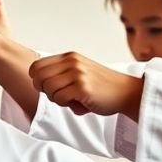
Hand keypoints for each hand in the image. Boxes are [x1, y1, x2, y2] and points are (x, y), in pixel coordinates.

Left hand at [29, 53, 143, 119]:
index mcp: (69, 57)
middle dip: (44, 91)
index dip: (37, 80)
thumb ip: (60, 73)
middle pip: (38, 78)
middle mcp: (72, 62)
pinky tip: (79, 103)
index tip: (48, 88)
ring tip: (71, 99)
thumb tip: (36, 81)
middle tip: (58, 95)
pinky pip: (59, 98)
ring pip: (48, 89)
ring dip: (56, 99)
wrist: (125, 92)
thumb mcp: (79, 71)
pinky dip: (66, 104)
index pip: (36, 66)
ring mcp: (77, 74)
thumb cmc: (100, 86)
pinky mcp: (82, 87)